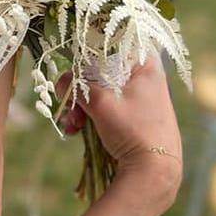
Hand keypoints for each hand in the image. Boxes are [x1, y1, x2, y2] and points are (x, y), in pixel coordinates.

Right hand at [56, 55, 182, 193]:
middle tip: (69, 104)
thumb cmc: (133, 130)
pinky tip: (77, 130)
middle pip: (103, 71)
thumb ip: (77, 85)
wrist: (153, 173)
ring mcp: (141, 99)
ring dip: (82, 106)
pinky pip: (107, 108)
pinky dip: (91, 116)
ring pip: (101, 92)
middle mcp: (146, 79)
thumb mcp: (100, 103)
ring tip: (72, 124)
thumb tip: (61, 80)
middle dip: (80, 90)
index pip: (117, 42)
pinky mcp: (134, 117)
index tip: (74, 60)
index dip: (93, 49)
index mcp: (147, 66)